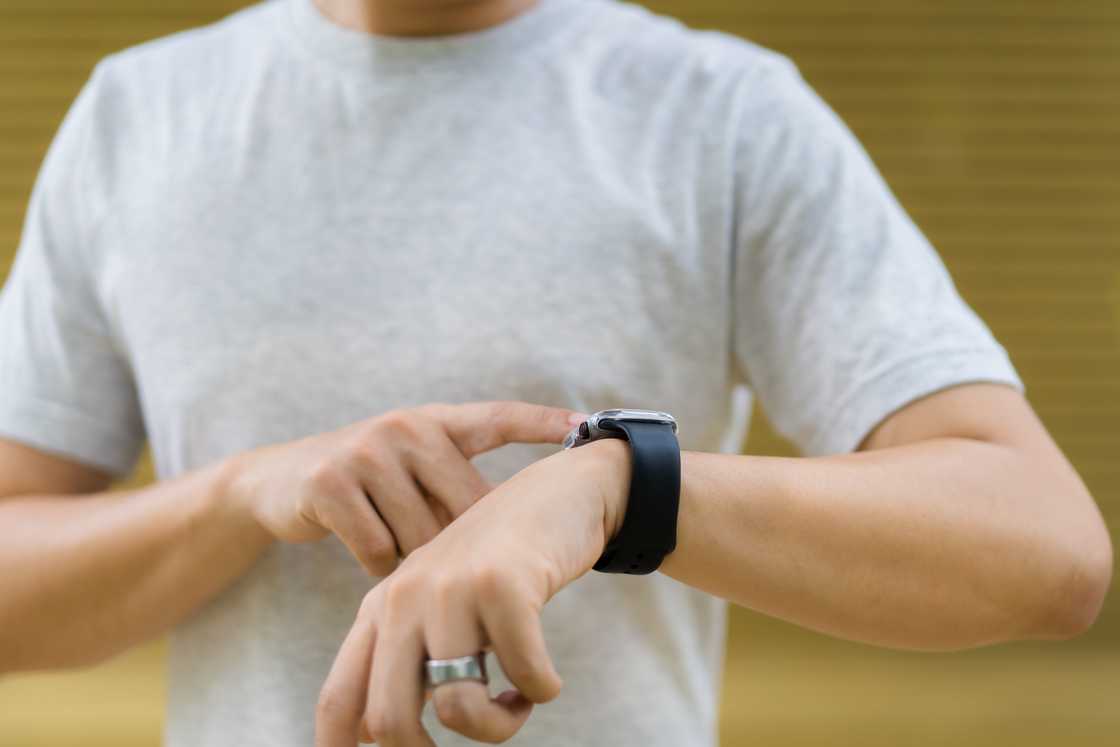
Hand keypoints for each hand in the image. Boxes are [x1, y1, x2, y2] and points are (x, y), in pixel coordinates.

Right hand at [228, 401, 584, 576]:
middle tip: (438, 554)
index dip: (542, 422)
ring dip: (413, 558)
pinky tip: (365, 552)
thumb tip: (512, 529)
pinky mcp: (333, 483)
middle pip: (465, 508)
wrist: (276, 482)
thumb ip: (454, 488)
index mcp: (434, 424)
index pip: (497, 418)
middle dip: (456, 544)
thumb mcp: (410, 472)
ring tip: (393, 543)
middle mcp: (406, 428)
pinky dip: (378, 566)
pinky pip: (379, 550)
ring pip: (422, 536)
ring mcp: (368, 451)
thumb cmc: (364, 486)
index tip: (589, 424)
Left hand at [315, 438, 630, 746]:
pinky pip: (523, 677)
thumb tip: (375, 736)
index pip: (338, 699)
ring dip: (498, 726)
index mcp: (382, 609)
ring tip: (518, 702)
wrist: (558, 493)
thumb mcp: (442, 604)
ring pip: (458, 709)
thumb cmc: (501, 564)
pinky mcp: (502, 586)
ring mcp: (450, 590)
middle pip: (389, 721)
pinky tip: (547, 677)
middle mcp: (404, 598)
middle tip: (476, 732)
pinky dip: (541, 690)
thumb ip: (407, 659)